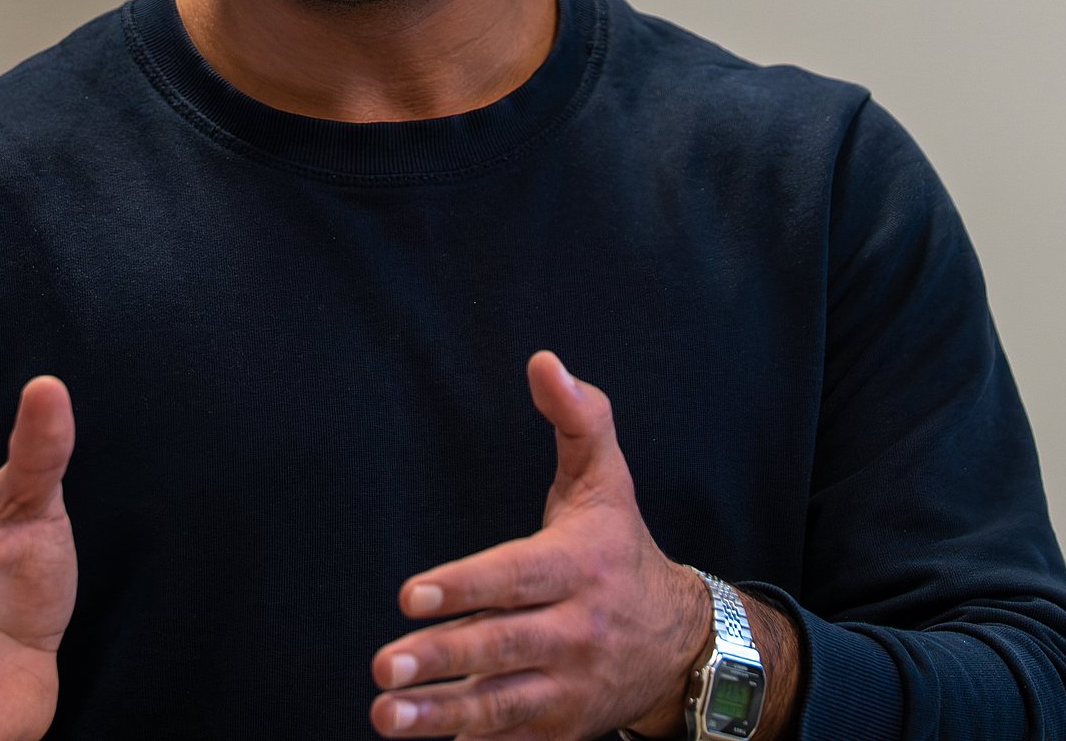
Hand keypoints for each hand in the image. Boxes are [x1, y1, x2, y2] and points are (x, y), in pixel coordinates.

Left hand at [368, 352, 710, 739]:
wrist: (682, 642)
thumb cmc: (621, 548)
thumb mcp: (607, 479)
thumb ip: (577, 417)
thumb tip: (543, 361)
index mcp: (580, 567)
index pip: (517, 578)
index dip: (465, 587)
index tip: (411, 596)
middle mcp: (577, 630)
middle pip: (503, 646)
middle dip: (442, 657)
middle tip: (383, 667)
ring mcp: (569, 687)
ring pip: (500, 704)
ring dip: (439, 714)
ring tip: (384, 715)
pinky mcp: (561, 728)